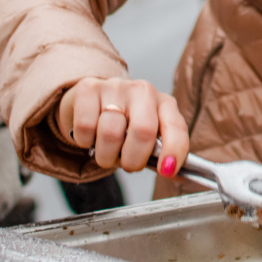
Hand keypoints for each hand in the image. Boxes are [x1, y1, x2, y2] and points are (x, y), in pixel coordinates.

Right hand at [56, 77, 188, 175]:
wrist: (93, 102)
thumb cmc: (125, 126)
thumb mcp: (149, 138)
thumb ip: (161, 155)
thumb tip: (173, 173)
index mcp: (165, 104)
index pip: (175, 127)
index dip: (174, 150)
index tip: (166, 170)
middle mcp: (143, 91)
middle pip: (143, 131)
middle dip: (133, 159)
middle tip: (127, 163)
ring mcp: (116, 87)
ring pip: (111, 133)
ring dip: (106, 156)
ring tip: (107, 151)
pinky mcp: (88, 88)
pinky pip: (85, 126)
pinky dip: (85, 142)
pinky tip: (91, 136)